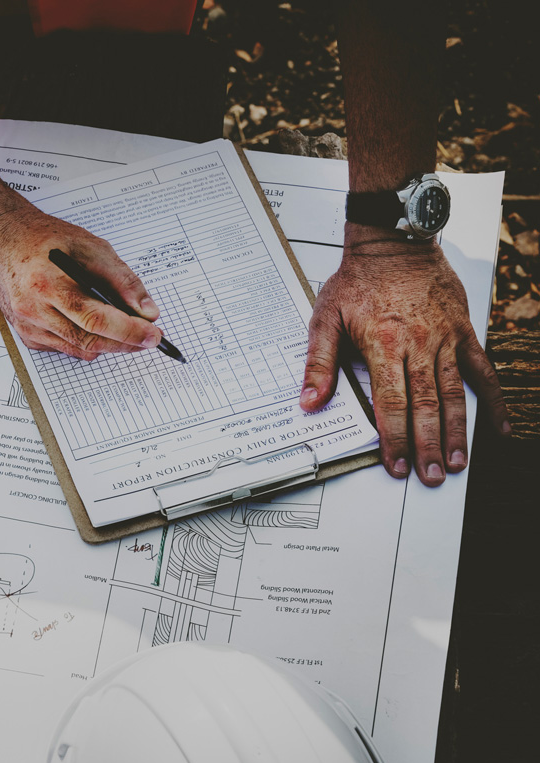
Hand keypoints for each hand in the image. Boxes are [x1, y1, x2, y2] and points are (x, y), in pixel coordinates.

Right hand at [0, 202, 161, 359]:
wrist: (2, 239)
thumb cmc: (43, 238)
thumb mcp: (89, 246)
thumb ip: (121, 279)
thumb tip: (146, 311)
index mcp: (47, 284)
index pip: (96, 319)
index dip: (128, 331)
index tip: (153, 334)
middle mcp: (33, 310)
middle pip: (89, 341)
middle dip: (125, 343)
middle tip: (149, 338)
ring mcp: (28, 327)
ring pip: (79, 350)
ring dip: (108, 344)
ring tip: (128, 332)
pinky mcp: (27, 335)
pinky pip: (66, 349)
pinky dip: (86, 342)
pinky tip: (94, 327)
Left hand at [300, 225, 509, 484]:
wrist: (394, 241)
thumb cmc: (358, 280)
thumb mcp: (325, 319)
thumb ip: (318, 364)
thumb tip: (309, 402)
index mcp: (383, 344)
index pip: (390, 404)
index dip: (394, 438)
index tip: (397, 465)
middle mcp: (418, 345)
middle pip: (426, 405)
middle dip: (429, 445)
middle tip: (431, 476)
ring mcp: (444, 339)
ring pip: (454, 394)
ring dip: (458, 432)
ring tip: (458, 463)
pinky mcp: (462, 331)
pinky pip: (482, 370)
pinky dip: (494, 399)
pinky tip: (498, 427)